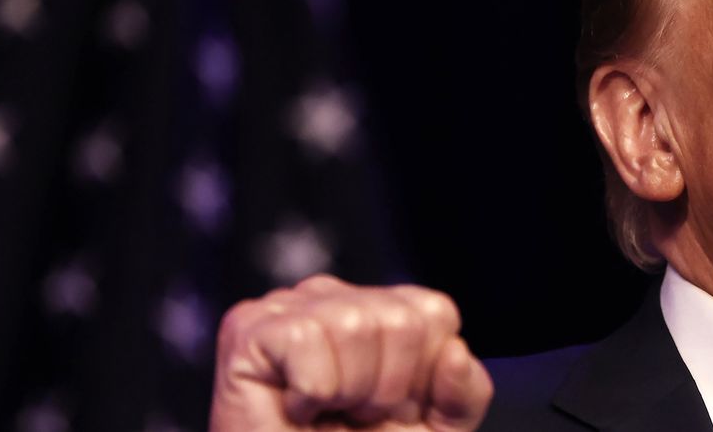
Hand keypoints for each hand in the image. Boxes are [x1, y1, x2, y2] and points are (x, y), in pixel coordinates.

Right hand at [209, 275, 493, 430]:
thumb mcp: (433, 430)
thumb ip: (464, 394)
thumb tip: (455, 351)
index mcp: (380, 308)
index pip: (435, 312)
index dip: (423, 377)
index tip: (388, 409)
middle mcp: (334, 295)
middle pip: (399, 320)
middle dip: (385, 388)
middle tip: (349, 415)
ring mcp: (289, 305)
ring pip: (354, 325)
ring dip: (347, 392)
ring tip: (323, 411)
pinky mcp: (248, 326)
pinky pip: (306, 339)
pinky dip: (309, 391)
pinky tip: (293, 406)